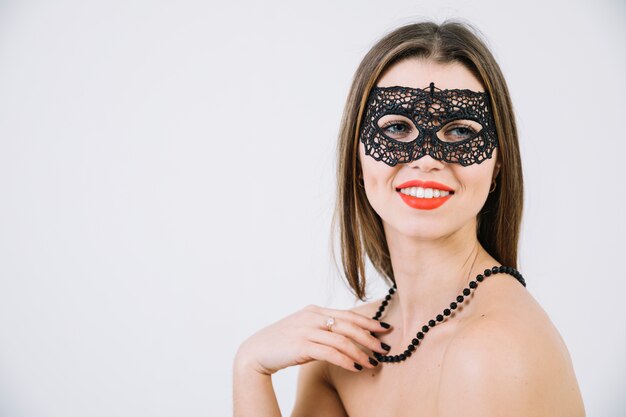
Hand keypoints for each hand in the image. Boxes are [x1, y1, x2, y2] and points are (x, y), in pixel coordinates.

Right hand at [235, 304, 392, 375]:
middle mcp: (312, 317)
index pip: (348, 314)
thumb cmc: (283, 343)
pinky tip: (356, 367)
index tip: (385, 329)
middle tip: (385, 348)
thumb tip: (347, 336)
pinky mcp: (302, 345)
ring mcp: (306, 330)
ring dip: (360, 352)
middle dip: (369, 337)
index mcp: (314, 310)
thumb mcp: (304, 330)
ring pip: (342, 340)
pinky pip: (330, 353)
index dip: (368, 321)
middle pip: (348, 325)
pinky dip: (346, 360)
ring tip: (373, 363)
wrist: (256, 352)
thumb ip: (323, 328)